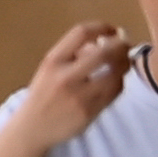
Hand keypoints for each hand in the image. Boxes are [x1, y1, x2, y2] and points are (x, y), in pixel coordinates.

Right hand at [16, 22, 137, 146]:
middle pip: (104, 52)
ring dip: (124, 64)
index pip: (82, 33)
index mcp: (53, 61)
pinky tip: (116, 80)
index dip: (103, 27)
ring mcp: (78, 96)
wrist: (32, 129)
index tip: (112, 30)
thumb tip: (106, 39)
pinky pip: (114, 91)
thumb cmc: (44, 94)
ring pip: (115, 73)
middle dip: (121, 45)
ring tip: (124, 62)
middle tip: (125, 45)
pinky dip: (120, 81)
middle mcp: (65, 77)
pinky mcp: (89, 112)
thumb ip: (73, 53)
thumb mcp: (50, 69)